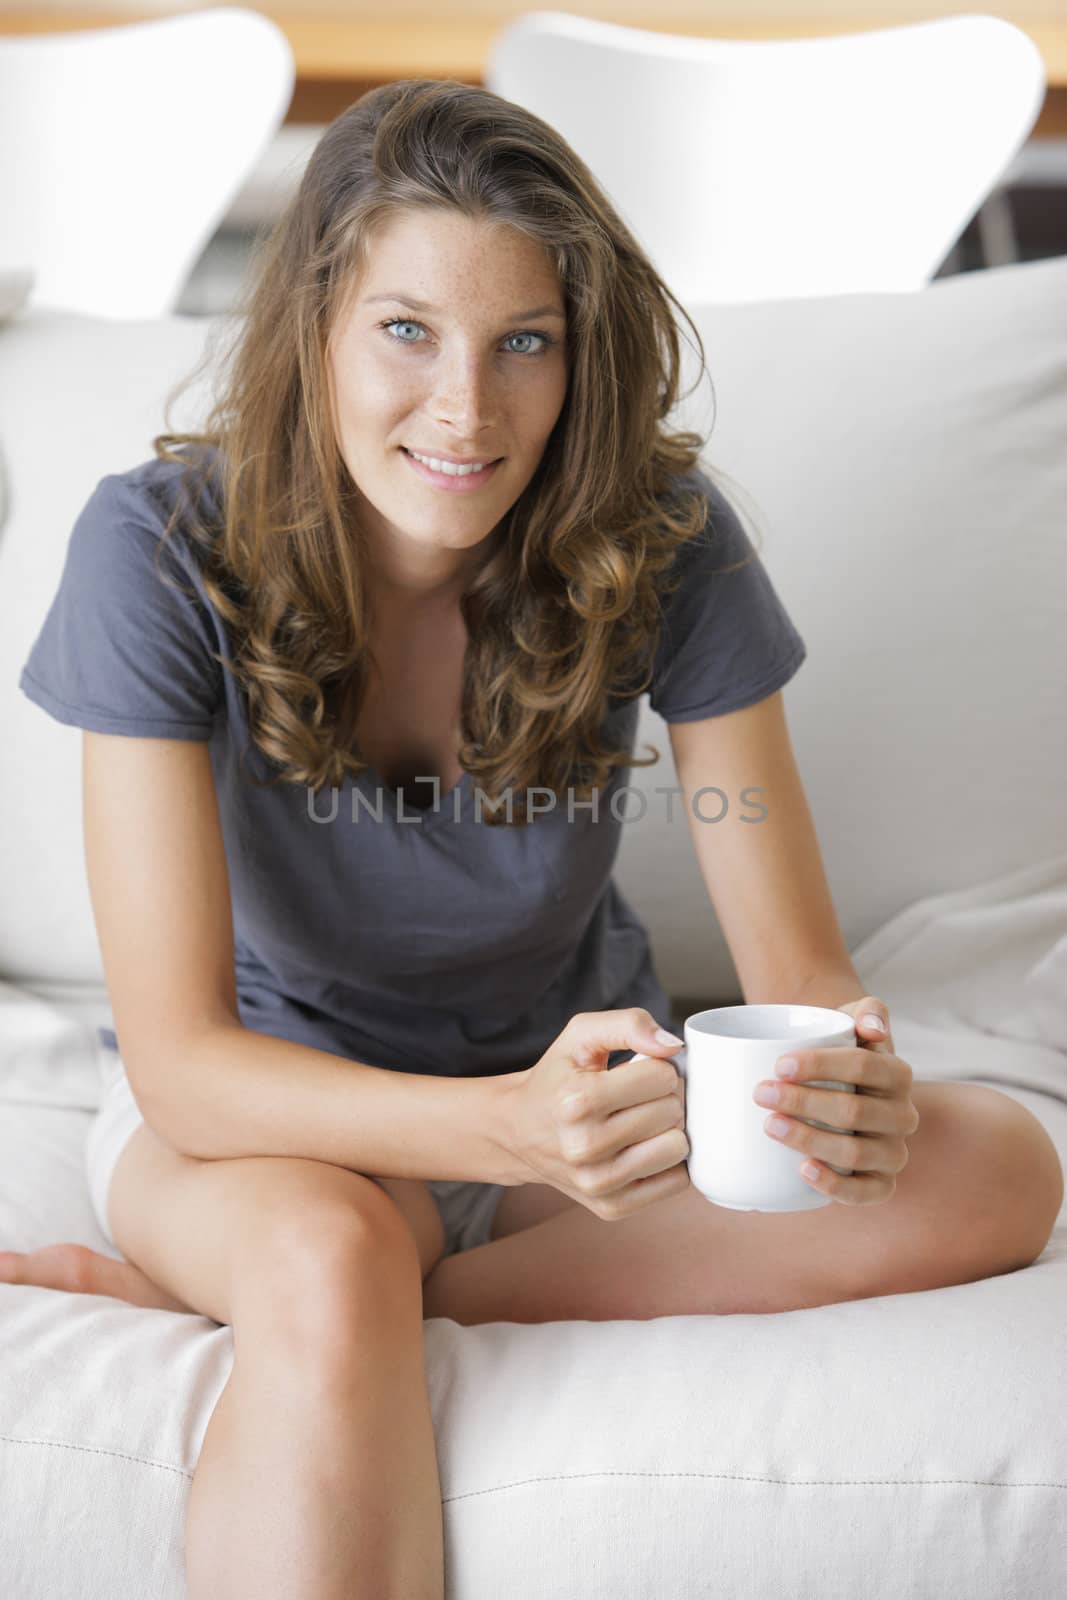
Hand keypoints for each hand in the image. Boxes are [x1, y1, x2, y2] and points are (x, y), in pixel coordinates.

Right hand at [502, 1009, 690, 1219]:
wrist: (519, 1132)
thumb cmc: (557, 1078)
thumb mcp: (581, 1035)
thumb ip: (628, 1024)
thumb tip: (673, 1047)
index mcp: (577, 1100)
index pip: (662, 1077)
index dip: (656, 1069)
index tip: (636, 1073)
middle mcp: (584, 1146)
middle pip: (672, 1112)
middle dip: (664, 1098)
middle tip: (638, 1098)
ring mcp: (597, 1183)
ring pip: (678, 1149)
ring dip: (668, 1131)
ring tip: (641, 1122)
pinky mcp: (611, 1207)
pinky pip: (676, 1182)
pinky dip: (666, 1162)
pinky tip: (641, 1149)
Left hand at [752, 996, 919, 1205]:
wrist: (836, 1084)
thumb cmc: (838, 1050)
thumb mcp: (851, 1019)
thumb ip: (869, 1010)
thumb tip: (872, 1028)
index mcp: (898, 1074)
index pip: (862, 1067)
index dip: (820, 1066)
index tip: (778, 1065)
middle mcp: (903, 1115)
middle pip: (854, 1110)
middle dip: (803, 1102)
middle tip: (762, 1094)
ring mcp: (893, 1152)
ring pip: (855, 1153)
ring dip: (809, 1140)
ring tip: (770, 1125)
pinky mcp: (881, 1183)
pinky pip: (866, 1193)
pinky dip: (835, 1186)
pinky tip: (803, 1171)